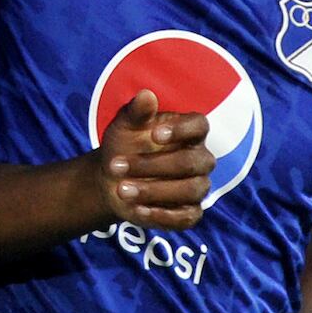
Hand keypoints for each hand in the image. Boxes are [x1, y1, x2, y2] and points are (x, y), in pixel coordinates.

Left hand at [93, 89, 213, 231]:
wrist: (111, 179)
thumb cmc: (124, 145)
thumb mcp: (124, 126)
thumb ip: (136, 112)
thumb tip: (146, 95)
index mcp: (189, 133)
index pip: (200, 126)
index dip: (182, 130)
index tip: (154, 134)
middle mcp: (199, 159)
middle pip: (191, 162)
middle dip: (152, 165)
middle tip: (116, 166)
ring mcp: (196, 187)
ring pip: (190, 190)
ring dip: (154, 191)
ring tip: (121, 190)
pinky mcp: (189, 212)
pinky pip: (187, 217)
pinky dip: (163, 215)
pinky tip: (137, 209)